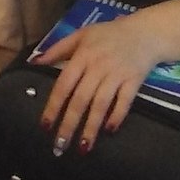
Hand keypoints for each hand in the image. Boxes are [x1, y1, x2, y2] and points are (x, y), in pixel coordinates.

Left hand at [40, 11, 166, 150]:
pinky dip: (117, 115)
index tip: (45, 126)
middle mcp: (98, 66)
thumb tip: (34, 62)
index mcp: (82, 56)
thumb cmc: (108, 34)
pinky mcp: (134, 81)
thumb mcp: (81, 35)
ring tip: (83, 146)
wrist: (145, 32)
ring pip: (101, 104)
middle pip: (81, 99)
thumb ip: (58, 49)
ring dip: (91, 127)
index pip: (64, 84)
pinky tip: (109, 130)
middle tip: (60, 147)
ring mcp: (117, 74)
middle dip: (69, 124)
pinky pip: (124, 101)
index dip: (54, 106)